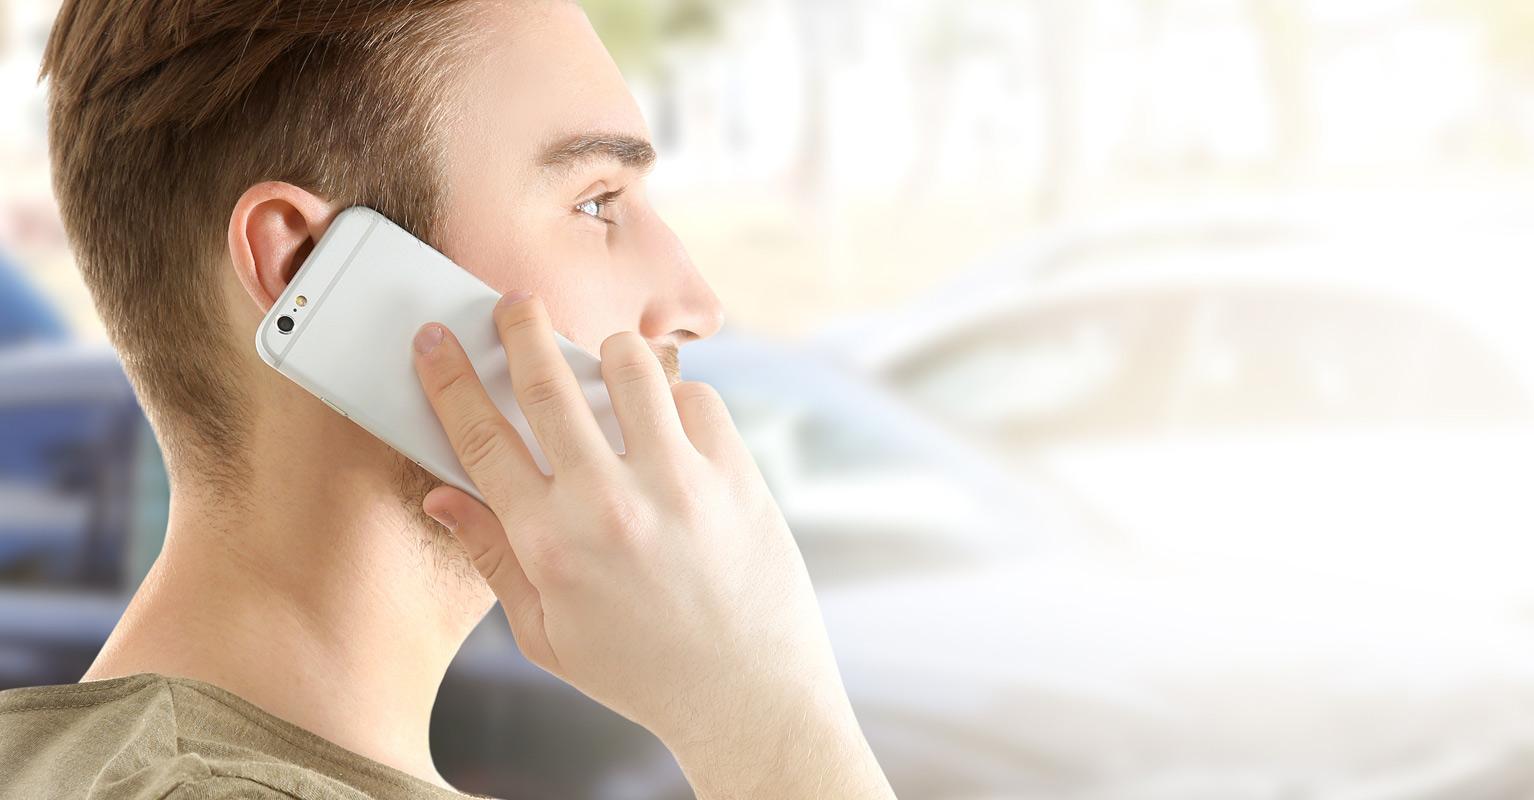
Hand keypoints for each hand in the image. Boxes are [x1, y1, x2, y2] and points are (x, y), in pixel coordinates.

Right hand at [411, 291, 893, 798]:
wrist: (746, 695)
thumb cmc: (641, 669)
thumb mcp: (547, 635)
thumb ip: (492, 558)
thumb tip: (441, 498)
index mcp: (550, 544)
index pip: (481, 437)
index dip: (449, 377)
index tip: (435, 338)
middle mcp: (610, 503)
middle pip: (547, 381)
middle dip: (522, 326)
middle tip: (515, 302)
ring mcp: (678, 482)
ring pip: (631, 364)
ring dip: (609, 354)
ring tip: (607, 368)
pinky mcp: (735, 474)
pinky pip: (697, 395)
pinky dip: (678, 399)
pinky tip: (671, 428)